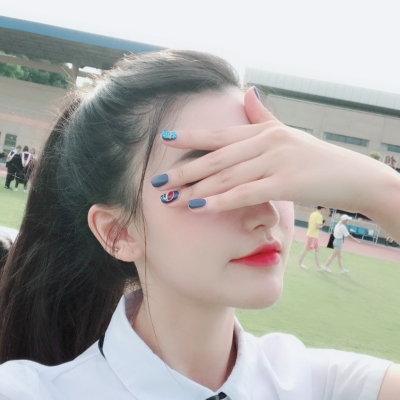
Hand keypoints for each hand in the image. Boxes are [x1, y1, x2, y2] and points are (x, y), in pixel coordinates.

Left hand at [152, 87, 399, 239]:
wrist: (351, 174)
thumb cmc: (314, 157)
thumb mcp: (286, 132)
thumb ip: (262, 114)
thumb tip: (247, 91)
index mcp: (262, 131)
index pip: (219, 134)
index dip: (191, 138)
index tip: (164, 141)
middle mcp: (266, 142)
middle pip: (216, 158)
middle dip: (184, 171)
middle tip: (158, 182)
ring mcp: (276, 161)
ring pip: (227, 176)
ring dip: (196, 189)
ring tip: (172, 199)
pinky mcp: (287, 182)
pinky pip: (247, 193)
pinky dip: (222, 200)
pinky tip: (201, 207)